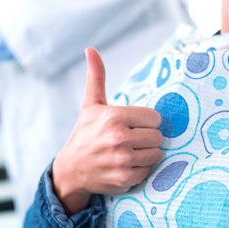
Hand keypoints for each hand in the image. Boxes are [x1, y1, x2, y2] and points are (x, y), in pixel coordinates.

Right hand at [52, 48, 162, 214]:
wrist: (70, 170)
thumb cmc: (84, 133)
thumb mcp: (91, 104)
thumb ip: (96, 76)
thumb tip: (90, 49)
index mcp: (115, 116)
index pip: (155, 118)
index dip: (146, 122)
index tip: (133, 125)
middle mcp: (119, 138)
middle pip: (158, 136)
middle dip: (147, 138)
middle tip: (132, 140)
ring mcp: (122, 160)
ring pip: (157, 153)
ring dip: (146, 153)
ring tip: (130, 152)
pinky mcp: (125, 178)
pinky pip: (149, 170)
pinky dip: (141, 169)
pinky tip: (126, 165)